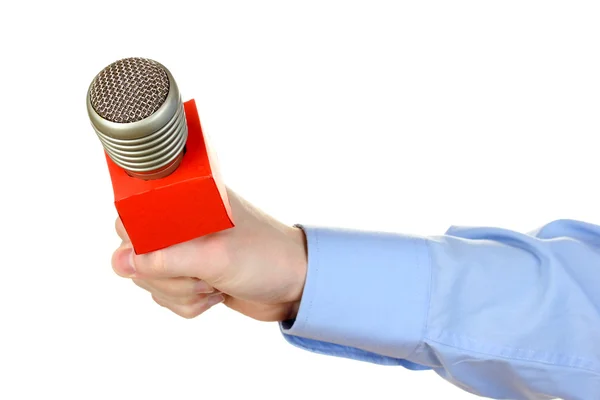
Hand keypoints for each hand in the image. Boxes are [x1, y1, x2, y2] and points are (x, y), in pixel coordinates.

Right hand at [111, 187, 307, 321]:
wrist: (297, 286)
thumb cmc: (266, 259)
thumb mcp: (216, 257)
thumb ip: (165, 259)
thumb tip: (121, 262)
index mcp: (188, 201)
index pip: (135, 212)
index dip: (137, 239)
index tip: (161, 257)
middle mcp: (182, 223)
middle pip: (134, 252)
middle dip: (165, 275)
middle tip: (201, 272)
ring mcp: (186, 251)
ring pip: (150, 280)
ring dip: (181, 292)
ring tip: (214, 283)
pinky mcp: (191, 276)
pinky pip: (166, 297)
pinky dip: (188, 303)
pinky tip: (216, 294)